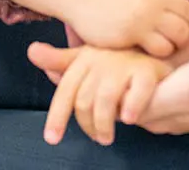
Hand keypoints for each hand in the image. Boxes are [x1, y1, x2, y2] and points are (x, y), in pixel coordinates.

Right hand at [0, 0, 188, 57]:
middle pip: (183, 32)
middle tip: (169, 35)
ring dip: (166, 48)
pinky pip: (148, 55)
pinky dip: (150, 54)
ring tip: (156, 42)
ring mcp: (137, 26)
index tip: (176, 21)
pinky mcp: (122, 41)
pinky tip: (142, 47)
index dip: (187, 20)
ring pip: (169, 48)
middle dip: (180, 36)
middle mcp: (151, 8)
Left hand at [27, 42, 171, 145]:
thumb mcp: (87, 57)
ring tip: (108, 136)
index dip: (57, 117)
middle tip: (96, 137)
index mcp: (86, 58)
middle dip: (87, 126)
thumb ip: (61, 61)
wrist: (156, 49)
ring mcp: (126, 64)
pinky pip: (136, 95)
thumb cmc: (118, 58)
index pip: (66, 91)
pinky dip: (131, 109)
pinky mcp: (148, 71)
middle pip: (84, 102)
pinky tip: (129, 119)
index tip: (52, 138)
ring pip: (105, 102)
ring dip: (105, 125)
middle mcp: (103, 59)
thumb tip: (32, 51)